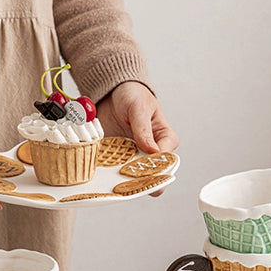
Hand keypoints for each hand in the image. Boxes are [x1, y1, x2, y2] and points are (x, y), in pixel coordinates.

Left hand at [96, 82, 177, 196]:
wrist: (111, 93)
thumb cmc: (133, 95)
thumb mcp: (139, 107)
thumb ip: (144, 129)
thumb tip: (153, 151)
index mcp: (165, 139)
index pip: (166, 158)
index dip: (156, 165)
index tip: (142, 165)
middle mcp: (152, 151)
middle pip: (152, 173)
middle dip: (140, 177)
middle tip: (126, 175)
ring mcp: (134, 156)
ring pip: (134, 175)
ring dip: (124, 177)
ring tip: (113, 175)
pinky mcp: (119, 158)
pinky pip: (116, 171)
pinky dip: (110, 172)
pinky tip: (103, 171)